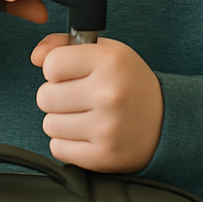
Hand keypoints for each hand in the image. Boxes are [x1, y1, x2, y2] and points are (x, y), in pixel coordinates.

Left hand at [31, 35, 162, 172]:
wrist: (167, 121)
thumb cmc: (130, 83)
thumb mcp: (107, 52)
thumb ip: (65, 45)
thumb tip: (35, 56)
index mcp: (109, 62)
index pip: (51, 64)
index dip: (57, 69)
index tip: (72, 74)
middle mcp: (108, 94)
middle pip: (44, 96)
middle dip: (56, 96)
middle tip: (79, 97)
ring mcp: (106, 128)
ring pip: (49, 124)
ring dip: (61, 121)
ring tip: (85, 116)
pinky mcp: (102, 156)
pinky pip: (58, 148)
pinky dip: (67, 143)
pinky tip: (87, 134)